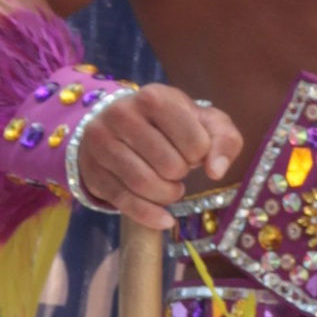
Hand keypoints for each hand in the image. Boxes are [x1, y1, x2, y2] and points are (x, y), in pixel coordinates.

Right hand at [70, 84, 242, 232]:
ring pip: (145, 185)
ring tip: (171, 187)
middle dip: (181, 175)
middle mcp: (122, 114)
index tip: (192, 151)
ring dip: (168, 195)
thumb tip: (216, 171)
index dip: (200, 155)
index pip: (195, 143)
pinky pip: (124, 203)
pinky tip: (164, 219)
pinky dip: (150, 216)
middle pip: (170, 166)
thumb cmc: (170, 124)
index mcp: (154, 97)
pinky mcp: (92, 171)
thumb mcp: (203, 121)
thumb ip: (224, 140)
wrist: (119, 124)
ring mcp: (101, 143)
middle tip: (177, 168)